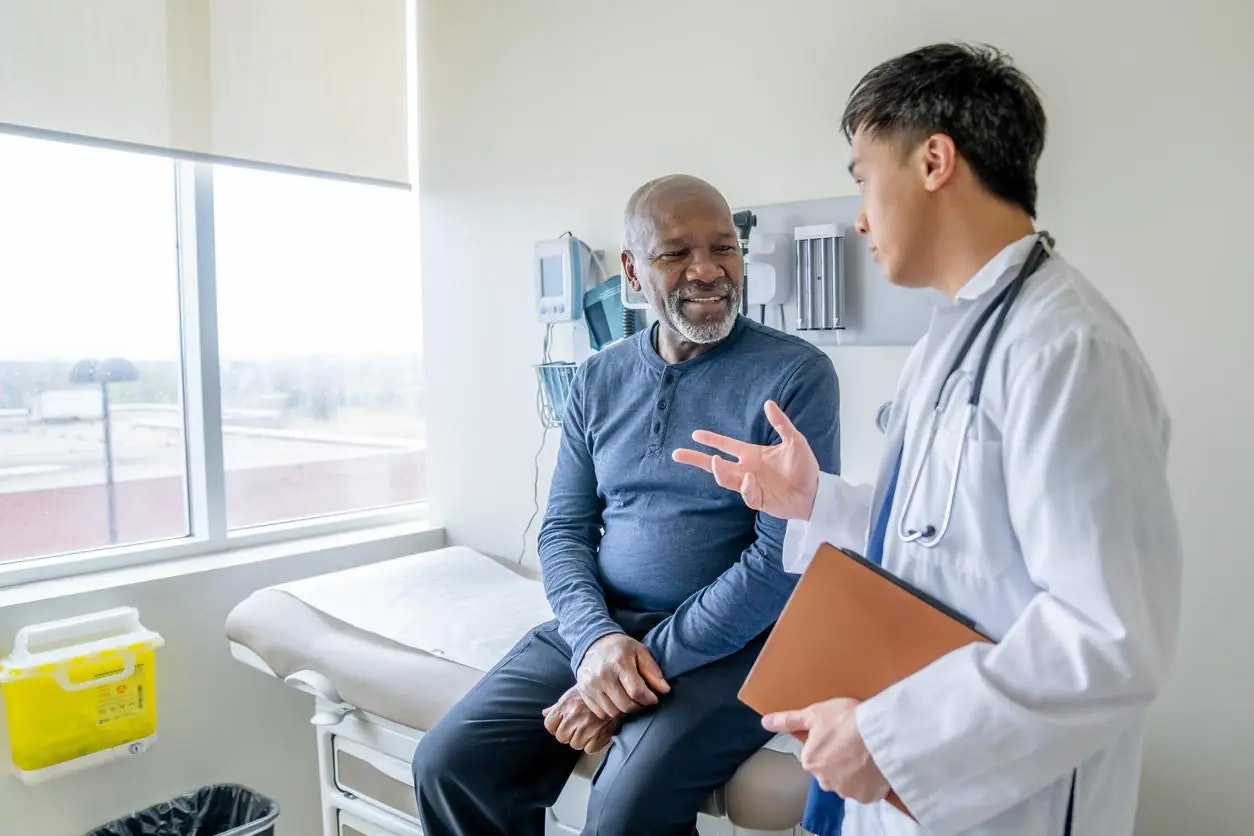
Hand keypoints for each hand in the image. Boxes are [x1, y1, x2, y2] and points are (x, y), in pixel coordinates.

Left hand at [542, 687, 619, 752]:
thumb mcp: (572, 695)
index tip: (562, 726)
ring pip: (575, 744)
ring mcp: (586, 725)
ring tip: (589, 730)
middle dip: (569, 735)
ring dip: (582, 740)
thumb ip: (557, 707)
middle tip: (578, 728)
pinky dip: (594, 744)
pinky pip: (590, 749)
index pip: (549, 725)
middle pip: (561, 737)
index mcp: (564, 706)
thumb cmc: (590, 694)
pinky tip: (597, 734)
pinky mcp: (600, 733)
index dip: (555, 727)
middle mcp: (573, 715)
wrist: (613, 690)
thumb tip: (544, 713)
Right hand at [576, 634, 669, 718]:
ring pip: (613, 712)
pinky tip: (616, 700)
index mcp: (619, 663)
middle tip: (642, 700)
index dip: (649, 699)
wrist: (593, 642)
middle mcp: (603, 675)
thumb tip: (665, 690)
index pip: (637, 691)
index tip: (653, 698)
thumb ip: (653, 671)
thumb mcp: (640, 652)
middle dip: (638, 706)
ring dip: (624, 709)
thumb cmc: (620, 647)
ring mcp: (591, 685)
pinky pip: (601, 713)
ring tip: (629, 699)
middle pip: (626, 705)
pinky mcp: (584, 691)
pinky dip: (611, 710)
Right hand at [672, 400, 819, 521]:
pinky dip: (746, 487)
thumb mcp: (795, 440)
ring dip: (718, 471)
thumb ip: (781, 423)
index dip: (711, 440)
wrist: (815, 491)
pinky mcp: (758, 500)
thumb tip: (768, 403)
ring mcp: (750, 486)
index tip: (695, 434)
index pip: (726, 445)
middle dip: (696, 459)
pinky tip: (749, 478)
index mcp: (752, 454)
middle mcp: (747, 469)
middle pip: (715, 465)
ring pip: (726, 479)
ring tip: (714, 461)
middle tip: (677, 454)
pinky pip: (746, 494)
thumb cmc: (804, 467)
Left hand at [763, 698, 889, 803]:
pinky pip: (866, 790)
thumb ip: (789, 720)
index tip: (837, 734)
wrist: (880, 733)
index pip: (813, 756)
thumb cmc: (846, 720)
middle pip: (829, 771)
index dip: (826, 743)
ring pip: (848, 782)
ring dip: (854, 771)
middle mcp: (826, 782)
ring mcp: (848, 791)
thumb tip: (765, 722)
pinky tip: (875, 765)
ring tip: (865, 752)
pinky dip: (869, 782)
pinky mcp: (868, 796)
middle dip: (838, 761)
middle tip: (852, 742)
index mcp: (811, 762)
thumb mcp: (815, 714)